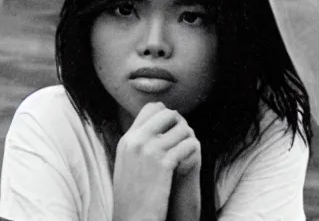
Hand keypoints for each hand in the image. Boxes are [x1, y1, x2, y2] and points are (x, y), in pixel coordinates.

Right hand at [112, 102, 200, 220]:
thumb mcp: (128, 162)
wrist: (132, 218)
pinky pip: (188, 145)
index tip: (172, 128)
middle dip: (179, 124)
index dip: (166, 115)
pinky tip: (187, 161)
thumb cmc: (133, 193)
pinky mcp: (164, 164)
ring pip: (182, 129)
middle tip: (182, 139)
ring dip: (188, 139)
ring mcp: (150, 151)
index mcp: (127, 139)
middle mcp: (137, 141)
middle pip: (168, 113)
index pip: (150, 108)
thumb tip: (154, 127)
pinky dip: (192, 151)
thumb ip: (139, 144)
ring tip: (185, 151)